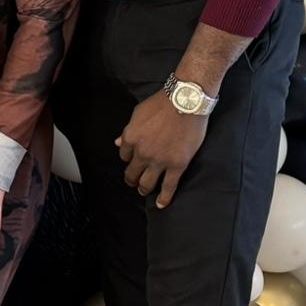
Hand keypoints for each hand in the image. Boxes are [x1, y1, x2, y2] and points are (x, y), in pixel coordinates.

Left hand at [117, 91, 208, 208]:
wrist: (186, 101)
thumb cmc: (162, 103)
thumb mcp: (138, 113)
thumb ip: (128, 131)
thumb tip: (118, 144)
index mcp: (131, 138)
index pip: (124, 155)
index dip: (129, 159)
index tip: (133, 161)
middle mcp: (142, 152)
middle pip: (132, 172)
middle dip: (131, 179)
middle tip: (133, 182)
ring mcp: (159, 160)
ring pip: (147, 183)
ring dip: (143, 189)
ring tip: (143, 191)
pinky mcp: (177, 165)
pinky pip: (169, 186)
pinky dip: (164, 198)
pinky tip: (161, 204)